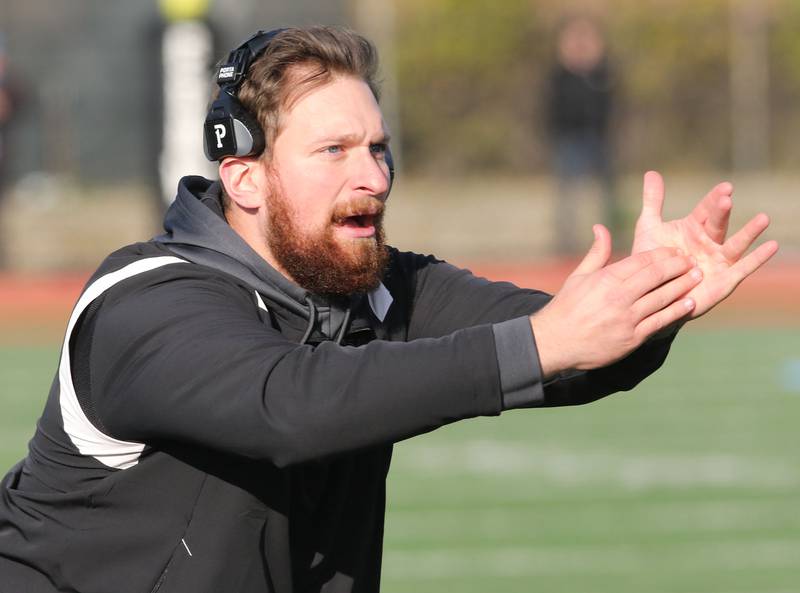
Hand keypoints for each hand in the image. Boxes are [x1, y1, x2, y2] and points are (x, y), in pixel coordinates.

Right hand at [531, 225, 701, 377]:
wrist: (555, 342)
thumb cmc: (566, 307)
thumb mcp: (578, 276)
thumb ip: (596, 253)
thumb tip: (601, 227)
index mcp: (606, 278)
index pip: (642, 261)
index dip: (663, 254)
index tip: (676, 251)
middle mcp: (619, 296)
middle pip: (657, 276)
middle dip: (678, 266)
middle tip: (691, 261)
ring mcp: (627, 318)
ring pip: (663, 297)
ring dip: (683, 286)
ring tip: (697, 277)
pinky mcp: (632, 338)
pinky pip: (660, 321)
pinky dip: (676, 311)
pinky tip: (688, 303)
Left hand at [632, 171, 778, 317]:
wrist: (649, 294)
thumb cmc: (651, 261)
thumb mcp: (649, 228)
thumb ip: (653, 201)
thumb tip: (651, 172)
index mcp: (693, 228)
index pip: (706, 210)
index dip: (713, 200)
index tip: (725, 188)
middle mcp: (709, 242)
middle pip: (718, 224)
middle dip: (721, 212)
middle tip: (726, 199)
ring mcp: (717, 261)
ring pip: (735, 244)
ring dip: (749, 232)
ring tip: (764, 218)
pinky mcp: (722, 280)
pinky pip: (742, 269)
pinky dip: (756, 259)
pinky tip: (772, 246)